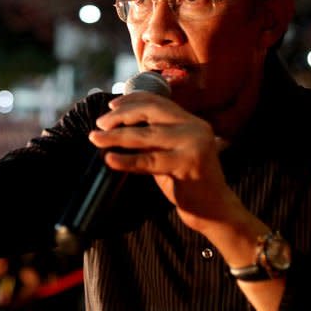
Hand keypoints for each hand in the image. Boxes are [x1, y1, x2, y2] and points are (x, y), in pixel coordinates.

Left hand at [89, 91, 242, 232]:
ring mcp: (194, 144)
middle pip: (150, 111)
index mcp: (190, 121)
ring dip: (116, 136)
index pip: (157, 101)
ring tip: (95, 138)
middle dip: (120, 116)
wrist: (214, 210)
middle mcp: (195, 127)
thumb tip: (115, 127)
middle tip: (99, 124)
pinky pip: (150, 161)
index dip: (131, 100)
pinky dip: (127, 160)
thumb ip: (150, 138)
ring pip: (146, 136)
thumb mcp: (168, 152)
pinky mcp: (189, 164)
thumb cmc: (186, 181)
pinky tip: (110, 159)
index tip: (110, 106)